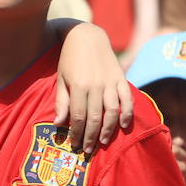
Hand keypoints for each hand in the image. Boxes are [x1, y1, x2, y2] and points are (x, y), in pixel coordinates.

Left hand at [53, 23, 132, 152]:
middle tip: (87, 150)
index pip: (77, 116)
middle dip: (90, 136)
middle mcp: (96, 85)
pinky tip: (123, 125)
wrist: (87, 36)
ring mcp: (110, 82)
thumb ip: (61, 101)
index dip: (76, 133)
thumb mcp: (60, 79)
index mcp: (78, 86)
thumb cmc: (69, 59)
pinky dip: (127, 113)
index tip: (74, 144)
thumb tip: (58, 124)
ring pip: (112, 112)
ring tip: (103, 142)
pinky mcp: (121, 78)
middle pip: (95, 118)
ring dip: (109, 130)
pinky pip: (127, 99)